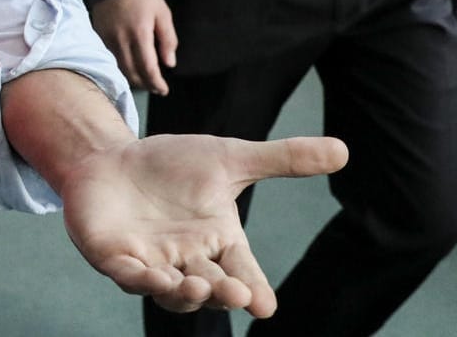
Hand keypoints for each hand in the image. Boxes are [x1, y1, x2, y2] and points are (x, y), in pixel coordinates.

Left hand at [62, 134, 348, 316]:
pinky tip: (153, 276)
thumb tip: (344, 150)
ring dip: (183, 294)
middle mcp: (187, 260)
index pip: (243, 271)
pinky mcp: (114, 257)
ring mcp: (150, 263)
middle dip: (224, 294)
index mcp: (218, 242)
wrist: (112, 159)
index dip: (255, 290)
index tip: (267, 307)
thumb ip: (282, 159)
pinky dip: (140, 279)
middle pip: (210, 287)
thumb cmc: (172, 166)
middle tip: (239, 295)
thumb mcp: (228, 158)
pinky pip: (128, 276)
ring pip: (170, 291)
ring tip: (197, 288)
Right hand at [91, 0, 177, 95]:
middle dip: (146, 84)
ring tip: (144, 82)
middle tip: (156, 88)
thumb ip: (167, 40)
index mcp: (140, 35)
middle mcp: (121, 41)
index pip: (148, 68)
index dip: (156, 83)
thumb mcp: (163, 14)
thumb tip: (169, 64)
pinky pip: (111, 60)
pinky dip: (121, 69)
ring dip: (133, 79)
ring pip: (120, 69)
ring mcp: (107, 40)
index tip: (163, 90)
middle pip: (132, 73)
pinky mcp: (99, 37)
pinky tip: (130, 69)